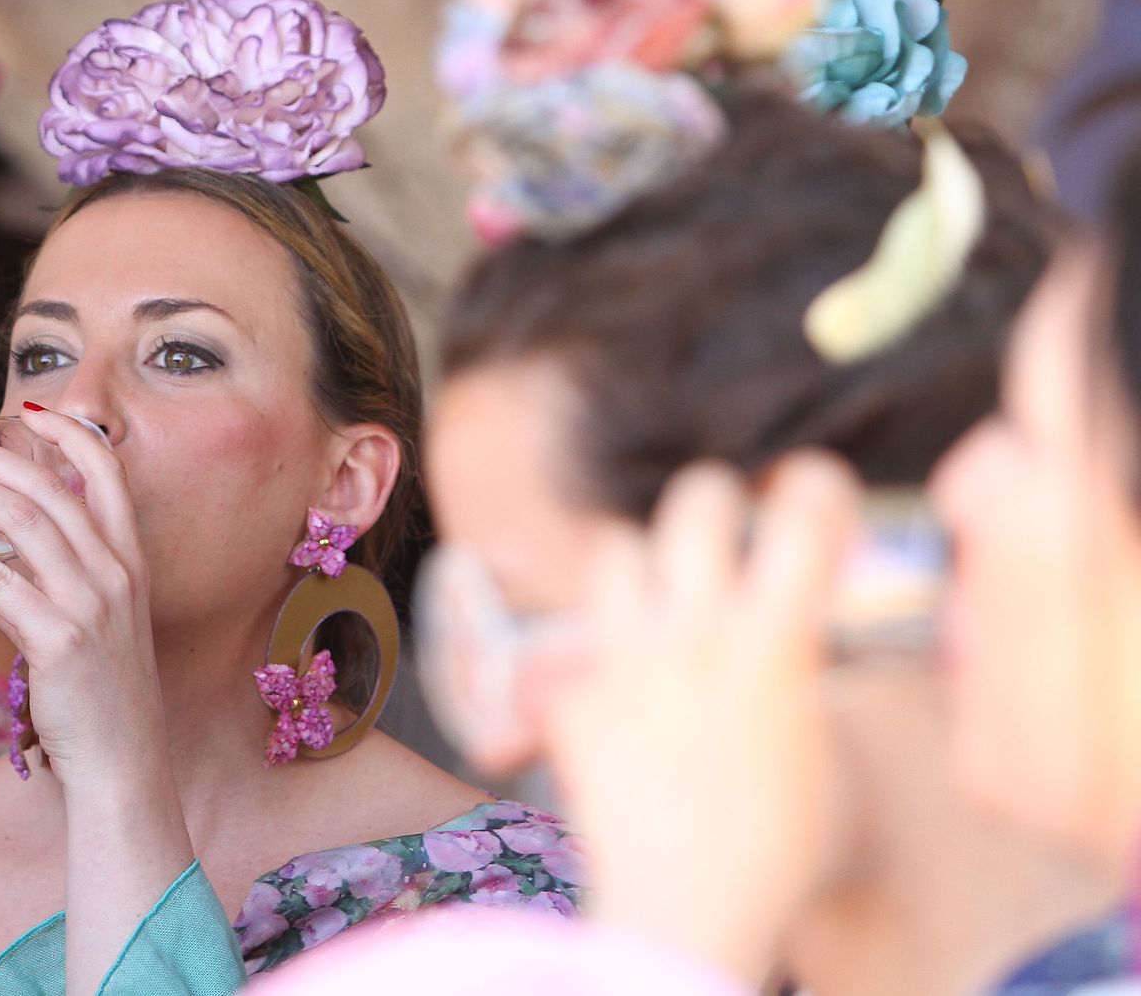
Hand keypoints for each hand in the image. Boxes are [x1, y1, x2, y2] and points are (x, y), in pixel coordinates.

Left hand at [0, 407, 161, 781]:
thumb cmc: (103, 695)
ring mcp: (90, 605)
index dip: (69, 433)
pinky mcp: (58, 640)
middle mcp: (116, 574)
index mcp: (131, 562)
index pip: (108, 473)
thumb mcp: (95, 623)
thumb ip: (52, 577)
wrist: (124, 764)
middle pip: (49, 487)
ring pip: (21, 521)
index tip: (27, 411)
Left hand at [532, 451, 857, 985]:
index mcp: (770, 649)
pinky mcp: (574, 701)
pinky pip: (576, 651)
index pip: (801, 525)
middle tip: (723, 520)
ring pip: (615, 554)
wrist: (682, 915)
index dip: (816, 487)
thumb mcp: (825, 764)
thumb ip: (805, 690)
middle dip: (714, 498)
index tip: (816, 483)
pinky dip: (597, 663)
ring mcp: (623, 663)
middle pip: (692, 506)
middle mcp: (691, 638)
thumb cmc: (778, 855)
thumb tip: (798, 659)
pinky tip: (618, 699)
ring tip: (660, 597)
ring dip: (642, 565)